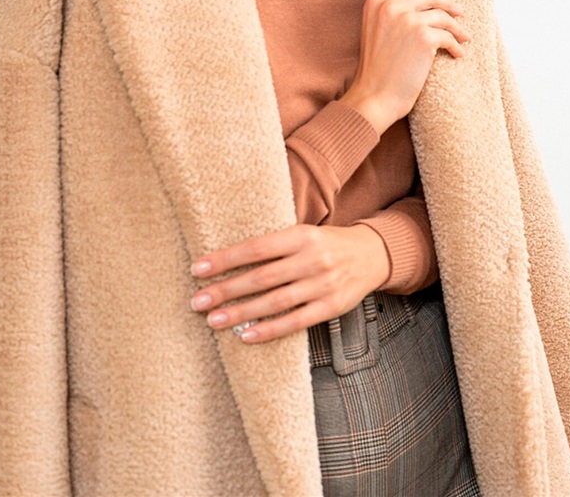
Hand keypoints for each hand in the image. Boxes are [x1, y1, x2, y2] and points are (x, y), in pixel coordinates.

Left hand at [189, 223, 389, 343]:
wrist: (371, 254)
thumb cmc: (326, 243)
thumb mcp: (302, 233)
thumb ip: (274, 245)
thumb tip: (228, 260)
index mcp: (301, 236)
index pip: (256, 248)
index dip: (226, 259)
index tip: (198, 268)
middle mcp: (311, 259)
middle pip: (261, 277)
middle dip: (226, 290)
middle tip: (197, 301)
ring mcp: (322, 285)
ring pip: (275, 302)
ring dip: (242, 313)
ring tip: (215, 320)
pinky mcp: (331, 307)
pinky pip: (296, 322)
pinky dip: (270, 331)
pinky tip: (247, 336)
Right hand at [338, 0, 470, 134]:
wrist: (374, 96)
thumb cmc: (377, 69)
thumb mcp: (375, 30)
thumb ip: (391, 12)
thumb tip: (422, 4)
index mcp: (376, 1)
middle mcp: (390, 5)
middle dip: (450, 4)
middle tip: (460, 12)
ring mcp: (407, 19)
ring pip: (444, 16)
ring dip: (457, 29)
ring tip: (463, 39)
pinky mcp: (423, 37)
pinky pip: (449, 36)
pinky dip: (456, 46)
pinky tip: (457, 55)